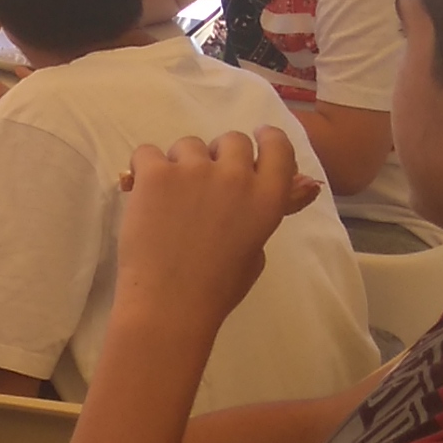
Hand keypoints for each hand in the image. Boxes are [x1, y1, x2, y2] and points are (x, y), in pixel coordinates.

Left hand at [110, 130, 322, 335]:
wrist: (169, 304)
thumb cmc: (217, 289)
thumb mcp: (256, 251)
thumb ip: (268, 212)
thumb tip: (298, 186)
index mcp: (267, 197)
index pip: (278, 147)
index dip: (267, 139)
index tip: (258, 139)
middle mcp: (236, 176)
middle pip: (232, 140)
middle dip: (220, 156)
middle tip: (204, 183)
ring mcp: (195, 171)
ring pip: (189, 145)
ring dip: (182, 164)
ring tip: (171, 198)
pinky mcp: (157, 174)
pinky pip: (147, 152)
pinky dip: (144, 169)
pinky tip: (143, 193)